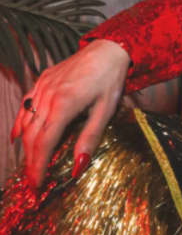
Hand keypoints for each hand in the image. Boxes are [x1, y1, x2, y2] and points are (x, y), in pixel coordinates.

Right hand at [11, 39, 130, 188]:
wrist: (109, 49)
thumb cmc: (111, 79)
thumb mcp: (106, 109)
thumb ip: (90, 137)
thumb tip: (77, 167)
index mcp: (64, 104)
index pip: (44, 143)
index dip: (38, 166)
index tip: (37, 186)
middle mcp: (48, 95)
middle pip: (32, 136)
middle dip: (30, 162)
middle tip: (32, 182)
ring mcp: (43, 86)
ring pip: (26, 122)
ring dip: (25, 146)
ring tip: (28, 166)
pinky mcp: (43, 80)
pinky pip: (26, 105)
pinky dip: (21, 123)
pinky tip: (18, 137)